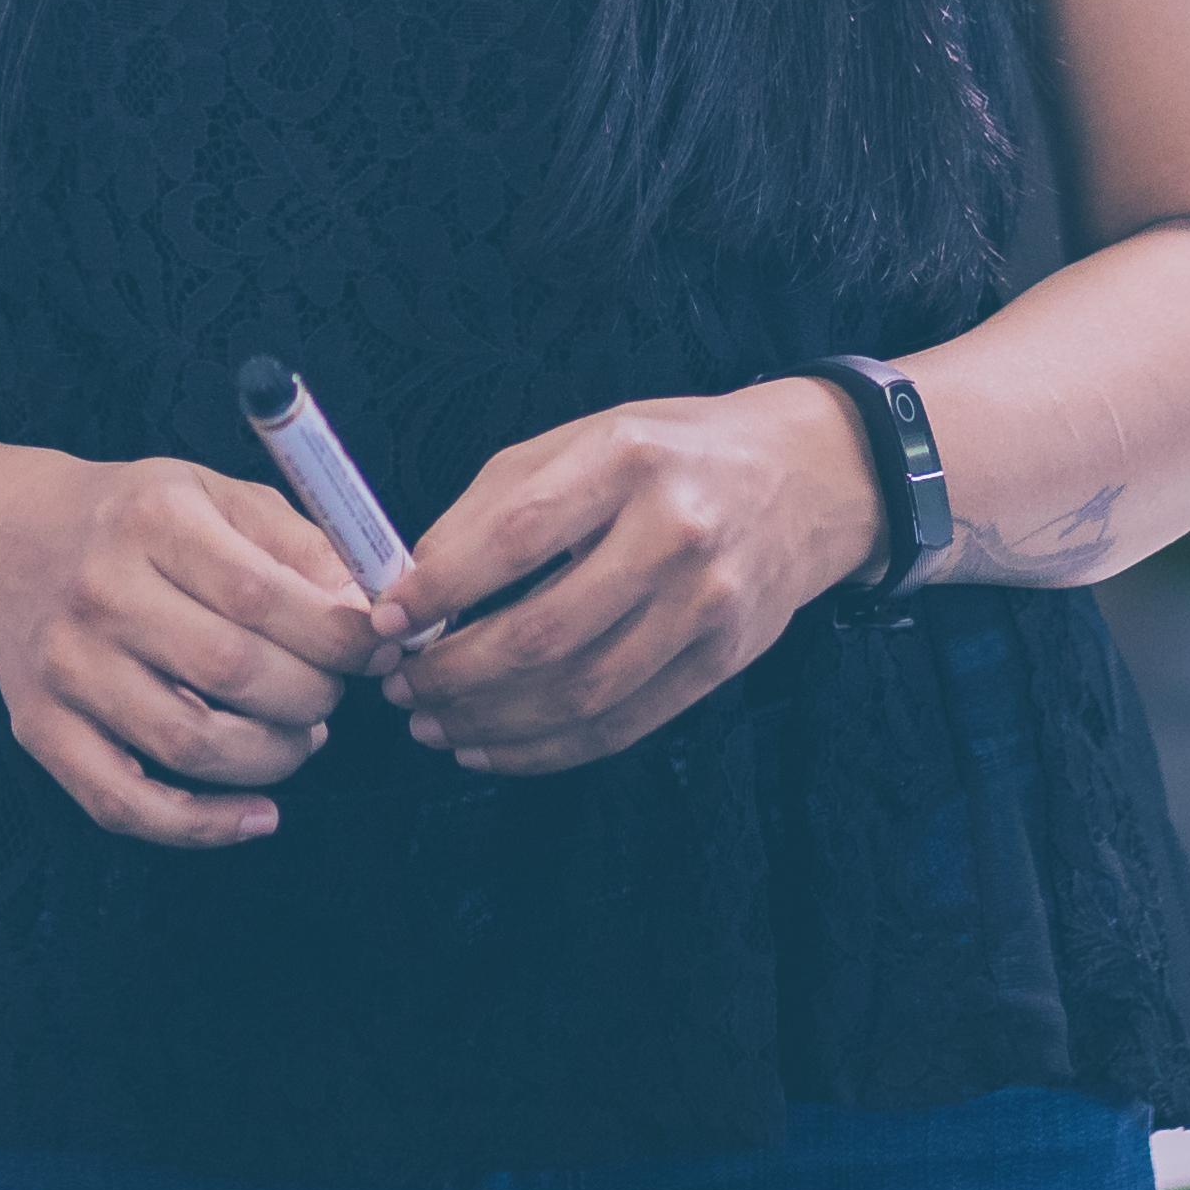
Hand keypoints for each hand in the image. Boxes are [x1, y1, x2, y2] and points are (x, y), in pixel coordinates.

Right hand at [0, 452, 383, 847]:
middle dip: (314, 698)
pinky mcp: (40, 730)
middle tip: (331, 693)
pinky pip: (125, 805)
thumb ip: (298, 546)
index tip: (375, 650)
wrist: (5, 543)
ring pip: (191, 746)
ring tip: (299, 737)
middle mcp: (101, 592)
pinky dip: (202, 826)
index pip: (263, 596)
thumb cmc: (134, 521)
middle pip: (234, 673)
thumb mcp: (216, 496)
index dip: (338, 637)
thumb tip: (367, 616)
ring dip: (274, 758)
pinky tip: (256, 815)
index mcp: (153, 520)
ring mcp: (65, 668)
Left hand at [377, 382, 874, 777]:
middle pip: (544, 632)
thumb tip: (413, 586)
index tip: (386, 618)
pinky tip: (494, 746)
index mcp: (626, 459)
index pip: (515, 536)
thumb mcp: (582, 440)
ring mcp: (707, 605)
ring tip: (434, 724)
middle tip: (401, 687)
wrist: (803, 478)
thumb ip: (494, 505)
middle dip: (454, 673)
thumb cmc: (668, 455)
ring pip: (579, 694)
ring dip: (491, 722)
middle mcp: (675, 533)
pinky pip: (621, 726)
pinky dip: (546, 749)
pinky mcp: (723, 662)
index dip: (441, 588)